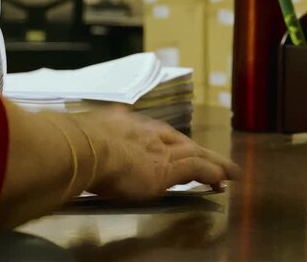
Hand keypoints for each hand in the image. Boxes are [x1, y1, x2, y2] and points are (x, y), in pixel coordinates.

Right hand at [73, 106, 240, 200]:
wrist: (86, 147)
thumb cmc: (77, 144)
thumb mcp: (86, 133)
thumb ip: (93, 137)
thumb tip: (81, 135)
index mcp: (127, 125)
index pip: (156, 134)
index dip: (170, 143)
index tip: (177, 148)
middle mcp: (148, 133)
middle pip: (180, 141)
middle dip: (197, 150)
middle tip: (214, 159)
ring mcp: (160, 150)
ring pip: (195, 153)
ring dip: (213, 162)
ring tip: (229, 171)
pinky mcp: (167, 169)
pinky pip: (197, 169)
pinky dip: (211, 172)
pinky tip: (222, 180)